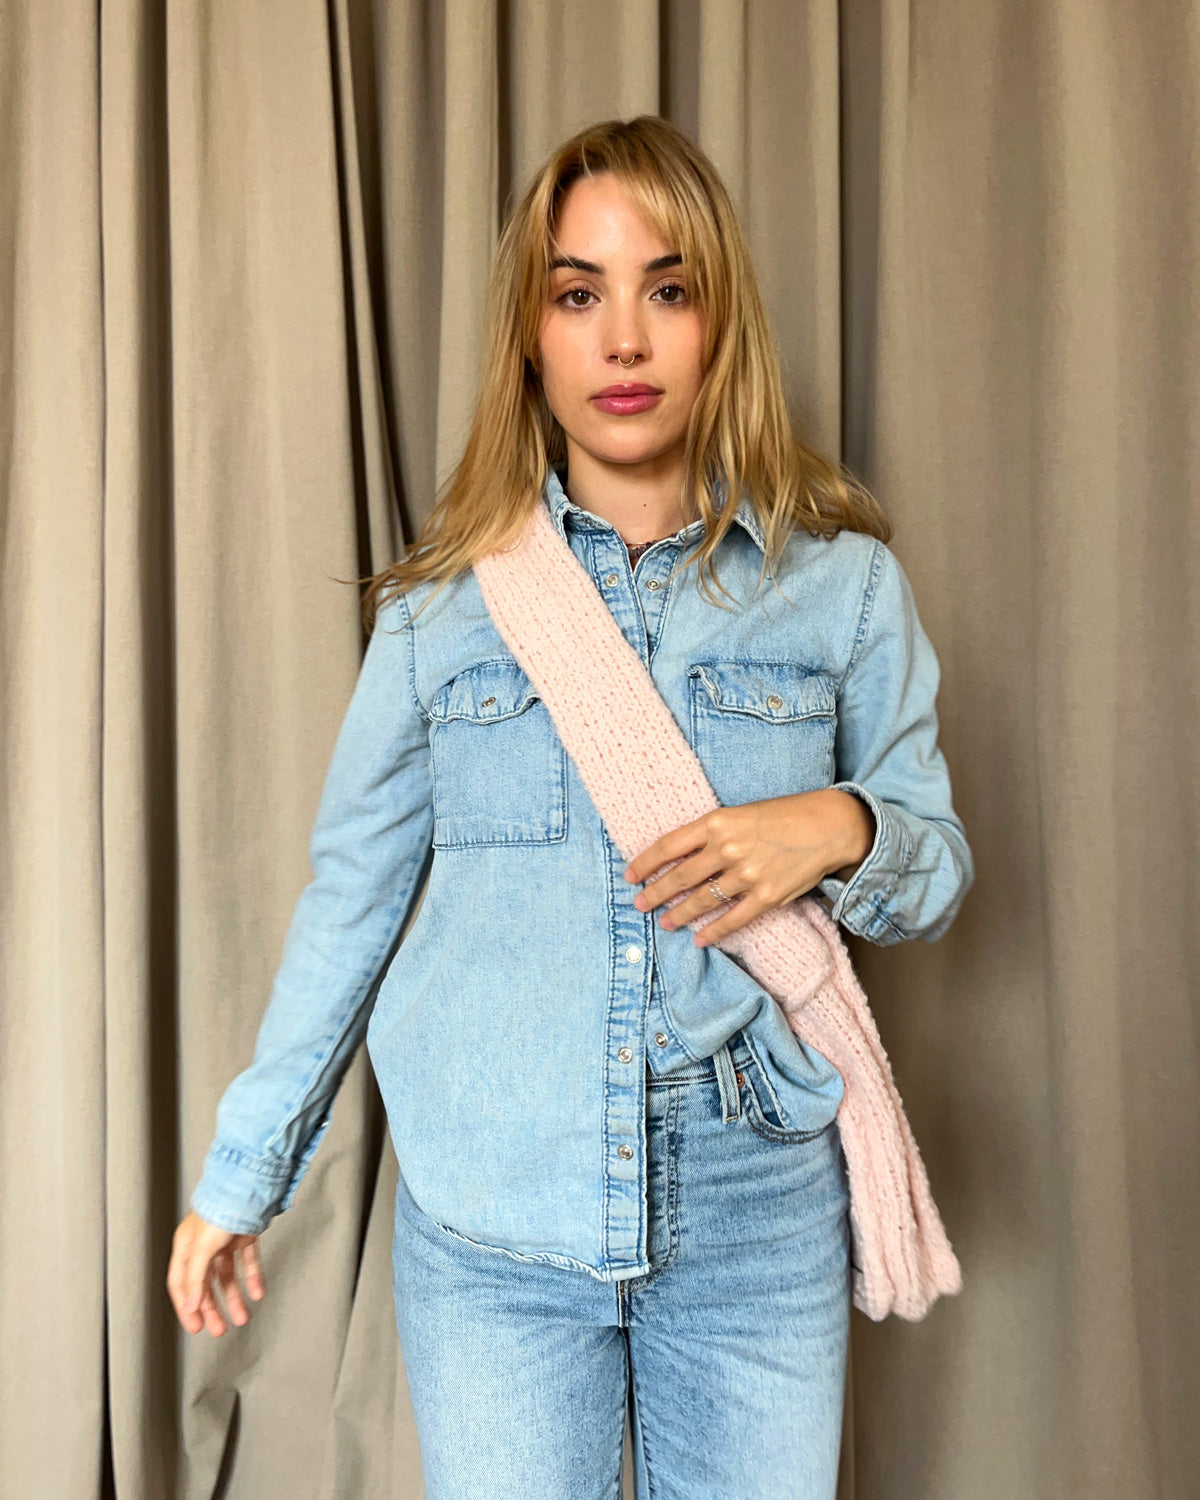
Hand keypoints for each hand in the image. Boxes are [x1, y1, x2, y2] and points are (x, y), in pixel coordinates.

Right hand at [167, 1210, 265, 1336]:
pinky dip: (253, 1280)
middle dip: (212, 1309)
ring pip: (227, 1277)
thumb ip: (195, 1278)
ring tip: (243, 1317)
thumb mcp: (202, 1247)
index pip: (181, 1285)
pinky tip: (257, 1293)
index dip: (187, 1307)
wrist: (248, 1187)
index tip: (196, 1327)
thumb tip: (191, 1306)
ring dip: (234, 1299)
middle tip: (220, 1329)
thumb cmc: (219, 1210)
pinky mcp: (245, 1237)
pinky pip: (248, 1264)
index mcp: (186, 1247)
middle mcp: (204, 1246)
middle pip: (205, 1285)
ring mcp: (225, 1242)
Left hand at [623, 789, 875, 946]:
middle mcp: (728, 849)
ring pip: (702, 900)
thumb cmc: (781, 816)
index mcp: (717, 822)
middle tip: (639, 904)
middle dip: (655, 893)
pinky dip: (713, 932)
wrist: (825, 826)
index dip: (645, 863)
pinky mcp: (766, 896)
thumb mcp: (739, 814)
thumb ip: (711, 834)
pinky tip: (698, 939)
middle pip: (680, 876)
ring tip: (665, 922)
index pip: (669, 845)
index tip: (630, 875)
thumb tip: (679, 856)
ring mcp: (747, 874)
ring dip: (679, 914)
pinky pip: (732, 919)